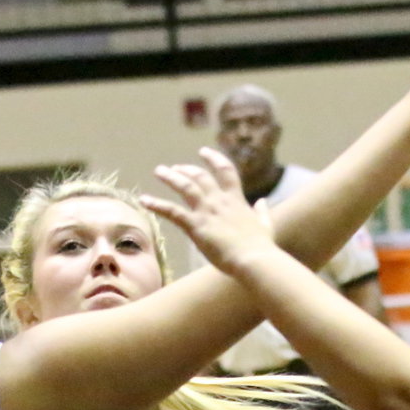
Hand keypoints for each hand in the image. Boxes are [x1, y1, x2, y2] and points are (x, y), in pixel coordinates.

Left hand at [140, 146, 276, 277]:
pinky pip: (172, 211)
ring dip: (170, 178)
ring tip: (159, 171)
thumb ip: (262, 212)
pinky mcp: (196, 225)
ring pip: (185, 187)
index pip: (225, 171)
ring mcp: (207, 211)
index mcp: (236, 199)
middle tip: (174, 168)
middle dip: (186, 170)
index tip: (203, 152)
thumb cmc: (260, 246)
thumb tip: (262, 201)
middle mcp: (220, 200)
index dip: (214, 159)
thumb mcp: (265, 225)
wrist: (253, 258)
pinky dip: (157, 204)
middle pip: (200, 177)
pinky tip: (144, 200)